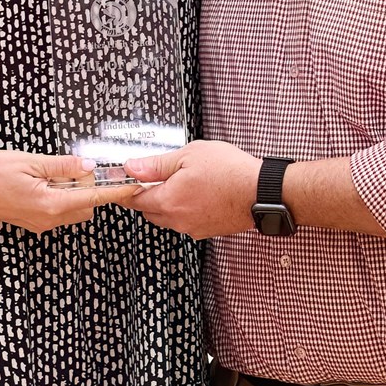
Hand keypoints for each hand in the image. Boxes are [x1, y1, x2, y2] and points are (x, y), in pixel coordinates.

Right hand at [0, 150, 137, 233]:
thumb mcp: (30, 161)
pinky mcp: (30, 222)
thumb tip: (89, 167)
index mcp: (49, 204)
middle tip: (77, 166)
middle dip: (90, 188)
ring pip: (72, 211)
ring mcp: (38, 224)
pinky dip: (61, 197)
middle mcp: (47, 220)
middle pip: (86, 207)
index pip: (93, 199)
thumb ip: (63, 166)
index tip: (135, 186)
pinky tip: (45, 180)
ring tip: (55, 171)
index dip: (116, 192)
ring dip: (74, 193)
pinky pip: (57, 212)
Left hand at [123, 140, 261, 239]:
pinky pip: (187, 221)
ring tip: (183, 181)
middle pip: (149, 211)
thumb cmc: (231, 172)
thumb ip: (156, 164)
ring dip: (168, 203)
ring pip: (168, 217)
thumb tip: (132, 168)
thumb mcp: (189, 155)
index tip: (122, 182)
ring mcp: (194, 228)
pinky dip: (186, 209)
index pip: (134, 199)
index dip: (126, 189)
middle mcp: (178, 219)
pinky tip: (199, 193)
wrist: (262, 191)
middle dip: (147, 195)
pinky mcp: (208, 230)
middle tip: (155, 176)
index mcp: (168, 201)